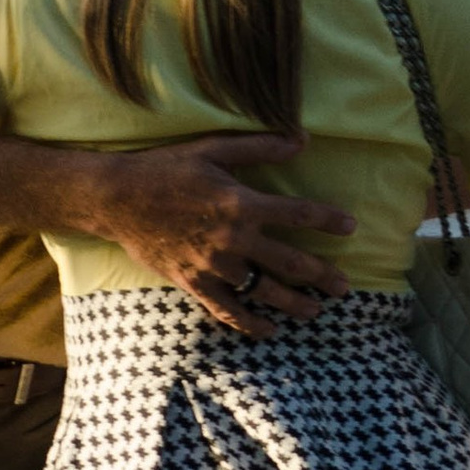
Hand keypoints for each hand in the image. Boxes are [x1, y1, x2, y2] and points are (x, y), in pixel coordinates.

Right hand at [82, 132, 354, 335]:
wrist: (117, 199)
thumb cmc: (166, 169)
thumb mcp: (213, 149)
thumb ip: (259, 146)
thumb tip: (302, 139)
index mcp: (242, 203)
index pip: (298, 214)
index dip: (329, 220)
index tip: (351, 228)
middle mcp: (233, 239)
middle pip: (290, 262)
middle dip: (322, 275)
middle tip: (344, 287)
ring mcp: (214, 266)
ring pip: (264, 292)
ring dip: (294, 305)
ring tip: (315, 312)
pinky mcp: (194, 283)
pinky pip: (228, 310)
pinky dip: (250, 324)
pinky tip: (269, 330)